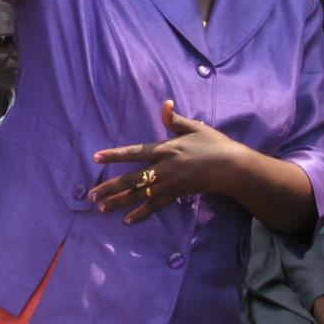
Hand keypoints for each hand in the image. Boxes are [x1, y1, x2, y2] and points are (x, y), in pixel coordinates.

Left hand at [89, 100, 242, 223]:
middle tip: (92, 195)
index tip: (97, 157)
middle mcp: (164, 168)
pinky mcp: (176, 195)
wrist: (231, 168)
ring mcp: (170, 184)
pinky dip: (141, 213)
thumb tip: (165, 104)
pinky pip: (155, 206)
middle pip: (132, 179)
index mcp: (166, 149)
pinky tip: (127, 220)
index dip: (115, 155)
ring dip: (119, 202)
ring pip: (140, 195)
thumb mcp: (194, 127)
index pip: (135, 152)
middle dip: (111, 188)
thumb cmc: (213, 144)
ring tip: (101, 208)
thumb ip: (175, 119)